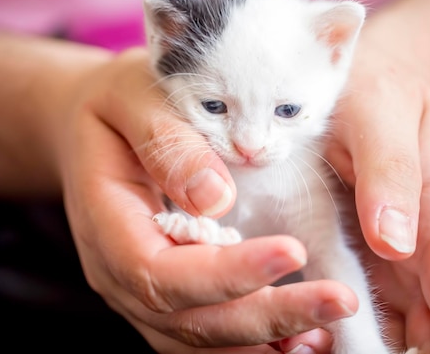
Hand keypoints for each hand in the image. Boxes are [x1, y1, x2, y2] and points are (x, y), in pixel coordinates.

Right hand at [56, 48, 357, 352]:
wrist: (93, 127)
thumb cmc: (116, 103)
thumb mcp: (133, 99)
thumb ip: (169, 145)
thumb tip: (216, 198)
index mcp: (105, 221)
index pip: (160, 270)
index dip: (226, 272)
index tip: (291, 250)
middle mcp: (118, 271)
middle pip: (189, 317)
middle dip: (267, 315)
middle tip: (336, 302)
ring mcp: (140, 289)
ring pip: (199, 337)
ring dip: (265, 339)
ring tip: (327, 331)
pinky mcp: (166, 292)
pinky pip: (206, 332)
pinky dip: (254, 339)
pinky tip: (301, 335)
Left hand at [320, 40, 429, 352]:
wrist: (360, 81)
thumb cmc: (375, 87)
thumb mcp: (381, 114)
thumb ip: (392, 172)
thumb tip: (396, 243)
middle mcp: (421, 244)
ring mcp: (391, 255)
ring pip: (398, 324)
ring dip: (369, 351)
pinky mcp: (358, 254)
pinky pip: (358, 306)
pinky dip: (341, 332)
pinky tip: (310, 342)